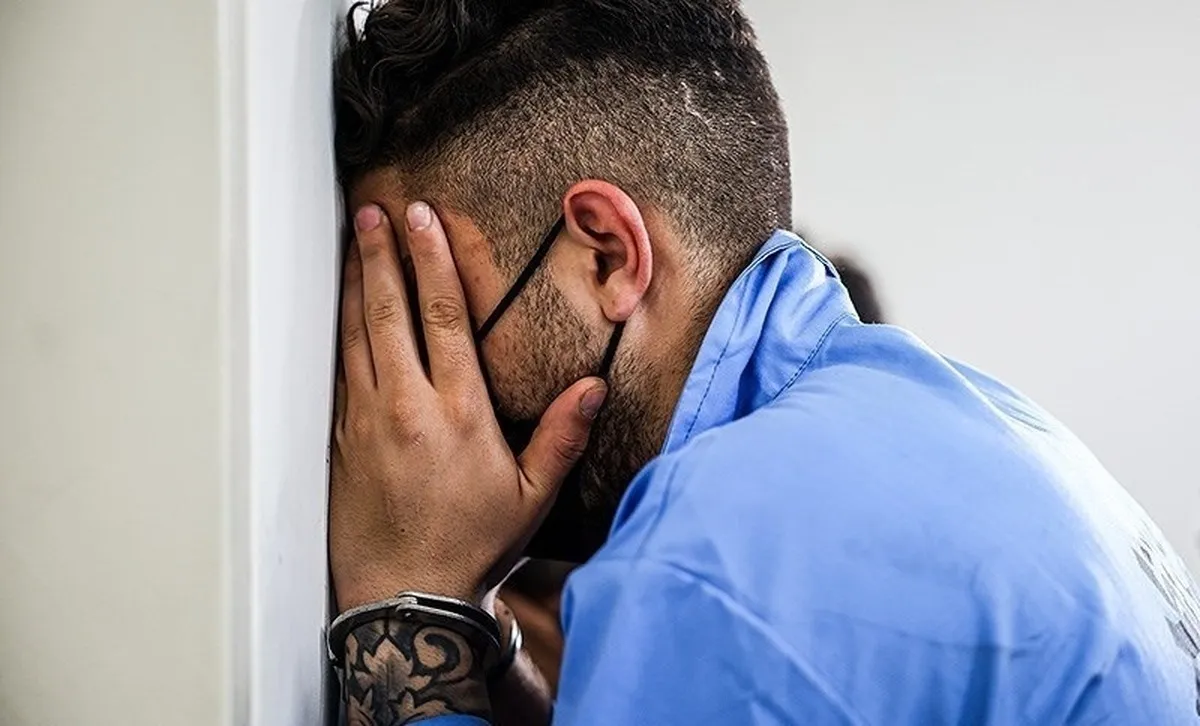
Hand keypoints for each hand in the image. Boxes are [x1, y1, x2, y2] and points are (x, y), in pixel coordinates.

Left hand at [329, 202, 607, 611]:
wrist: (405, 599)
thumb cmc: (473, 545)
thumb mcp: (532, 495)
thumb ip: (562, 437)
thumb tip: (592, 387)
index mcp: (459, 411)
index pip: (443, 318)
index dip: (432, 263)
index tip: (421, 220)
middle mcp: (408, 406)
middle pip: (390, 313)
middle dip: (383, 256)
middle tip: (374, 211)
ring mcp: (367, 421)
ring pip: (355, 336)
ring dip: (353, 284)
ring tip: (351, 241)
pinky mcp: (341, 441)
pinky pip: (337, 371)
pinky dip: (336, 331)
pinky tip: (337, 310)